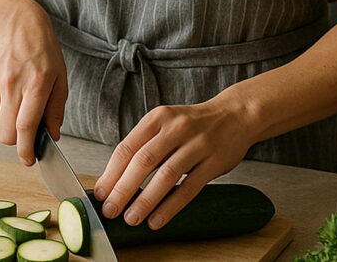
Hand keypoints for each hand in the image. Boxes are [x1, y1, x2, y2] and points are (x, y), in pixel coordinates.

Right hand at [0, 0, 67, 166]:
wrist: (14, 25)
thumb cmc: (42, 50)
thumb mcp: (60, 77)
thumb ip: (55, 109)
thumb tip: (52, 135)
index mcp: (35, 84)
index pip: (25, 126)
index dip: (27, 150)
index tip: (29, 161)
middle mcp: (11, 85)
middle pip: (6, 134)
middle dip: (18, 143)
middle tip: (29, 137)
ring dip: (11, 123)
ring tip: (22, 102)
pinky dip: (2, 112)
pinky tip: (11, 94)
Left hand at [93, 96, 255, 229]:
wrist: (235, 115)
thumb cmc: (192, 124)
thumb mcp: (165, 124)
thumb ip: (145, 145)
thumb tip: (116, 179)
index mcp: (156, 118)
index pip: (127, 148)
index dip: (111, 173)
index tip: (101, 193)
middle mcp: (175, 129)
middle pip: (143, 162)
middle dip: (123, 189)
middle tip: (110, 210)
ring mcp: (197, 145)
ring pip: (165, 176)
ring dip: (145, 201)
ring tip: (131, 218)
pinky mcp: (214, 162)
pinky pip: (189, 188)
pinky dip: (171, 207)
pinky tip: (157, 220)